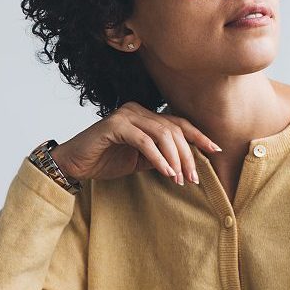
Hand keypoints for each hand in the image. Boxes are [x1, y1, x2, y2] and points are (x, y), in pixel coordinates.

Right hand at [50, 102, 220, 185]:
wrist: (73, 164)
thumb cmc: (104, 161)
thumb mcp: (139, 161)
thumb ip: (160, 157)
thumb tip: (186, 165)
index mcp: (144, 115)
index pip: (177, 123)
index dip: (198, 136)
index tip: (215, 150)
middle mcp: (137, 110)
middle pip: (173, 130)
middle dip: (187, 155)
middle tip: (193, 178)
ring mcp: (125, 115)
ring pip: (162, 134)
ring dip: (174, 159)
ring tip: (179, 179)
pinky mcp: (114, 125)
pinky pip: (144, 141)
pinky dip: (158, 158)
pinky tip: (165, 172)